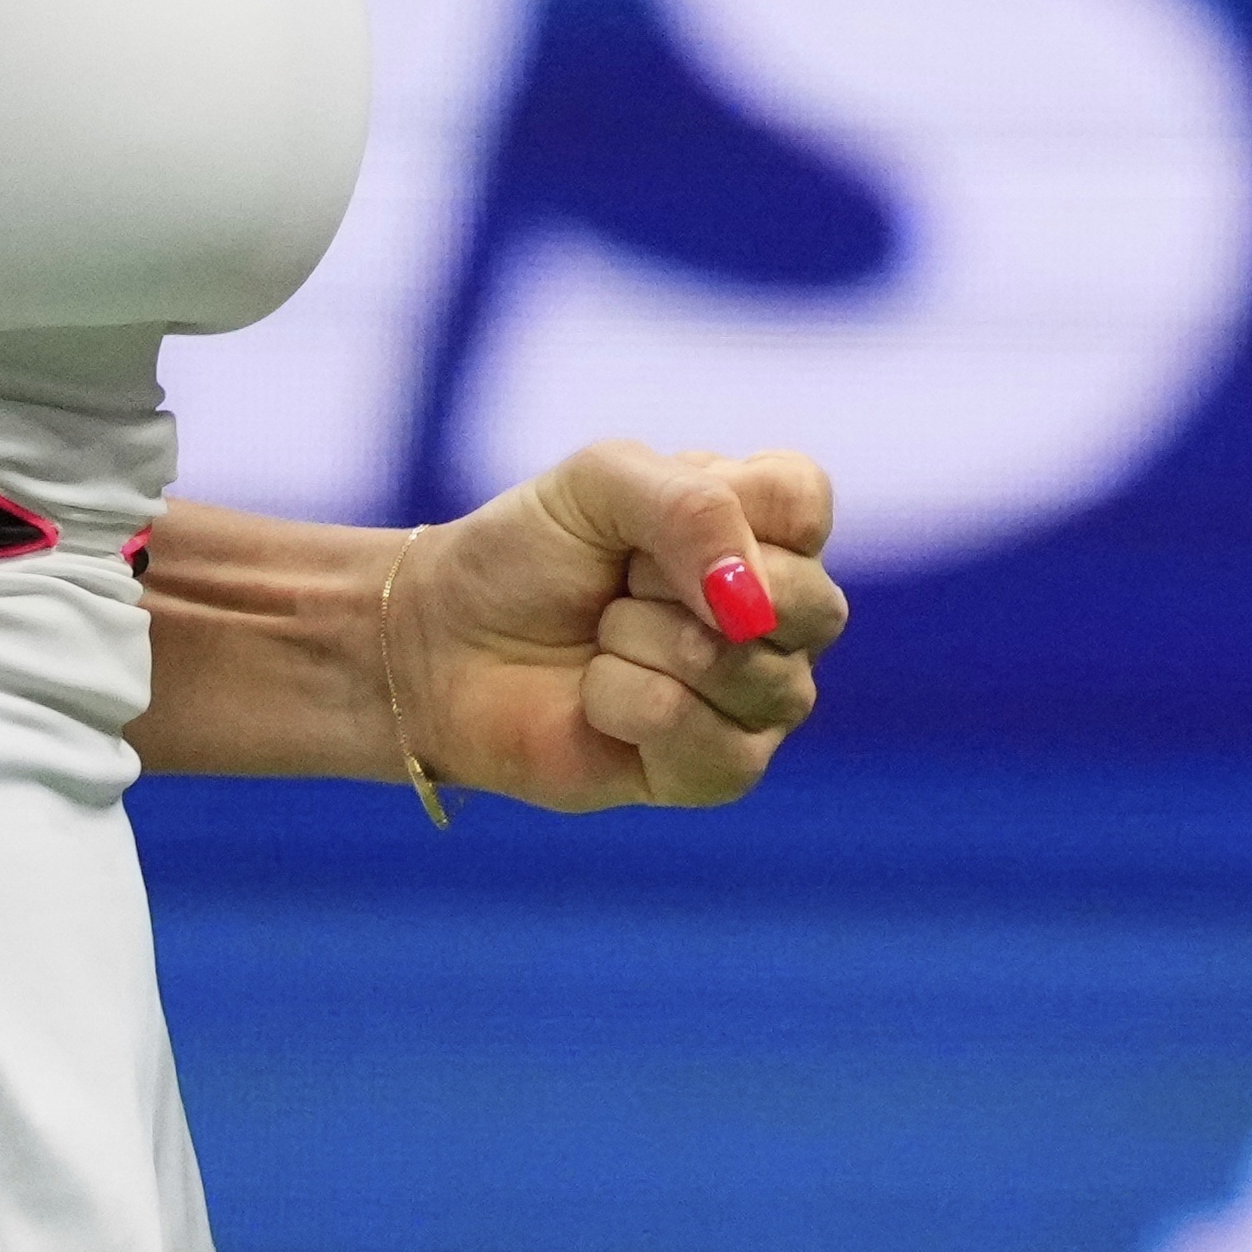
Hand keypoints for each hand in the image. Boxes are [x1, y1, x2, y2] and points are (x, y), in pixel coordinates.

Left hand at [393, 439, 837, 809]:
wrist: (442, 645)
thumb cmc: (527, 554)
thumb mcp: (600, 482)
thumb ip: (693, 506)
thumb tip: (752, 603)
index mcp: (766, 526)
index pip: (804, 503)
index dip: (722, 510)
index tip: (643, 525)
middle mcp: (781, 614)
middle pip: (809, 602)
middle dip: (676, 586)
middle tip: (619, 585)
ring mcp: (762, 697)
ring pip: (752, 673)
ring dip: (641, 644)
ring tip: (602, 639)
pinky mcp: (722, 770)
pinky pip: (712, 744)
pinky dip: (628, 707)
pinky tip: (599, 698)